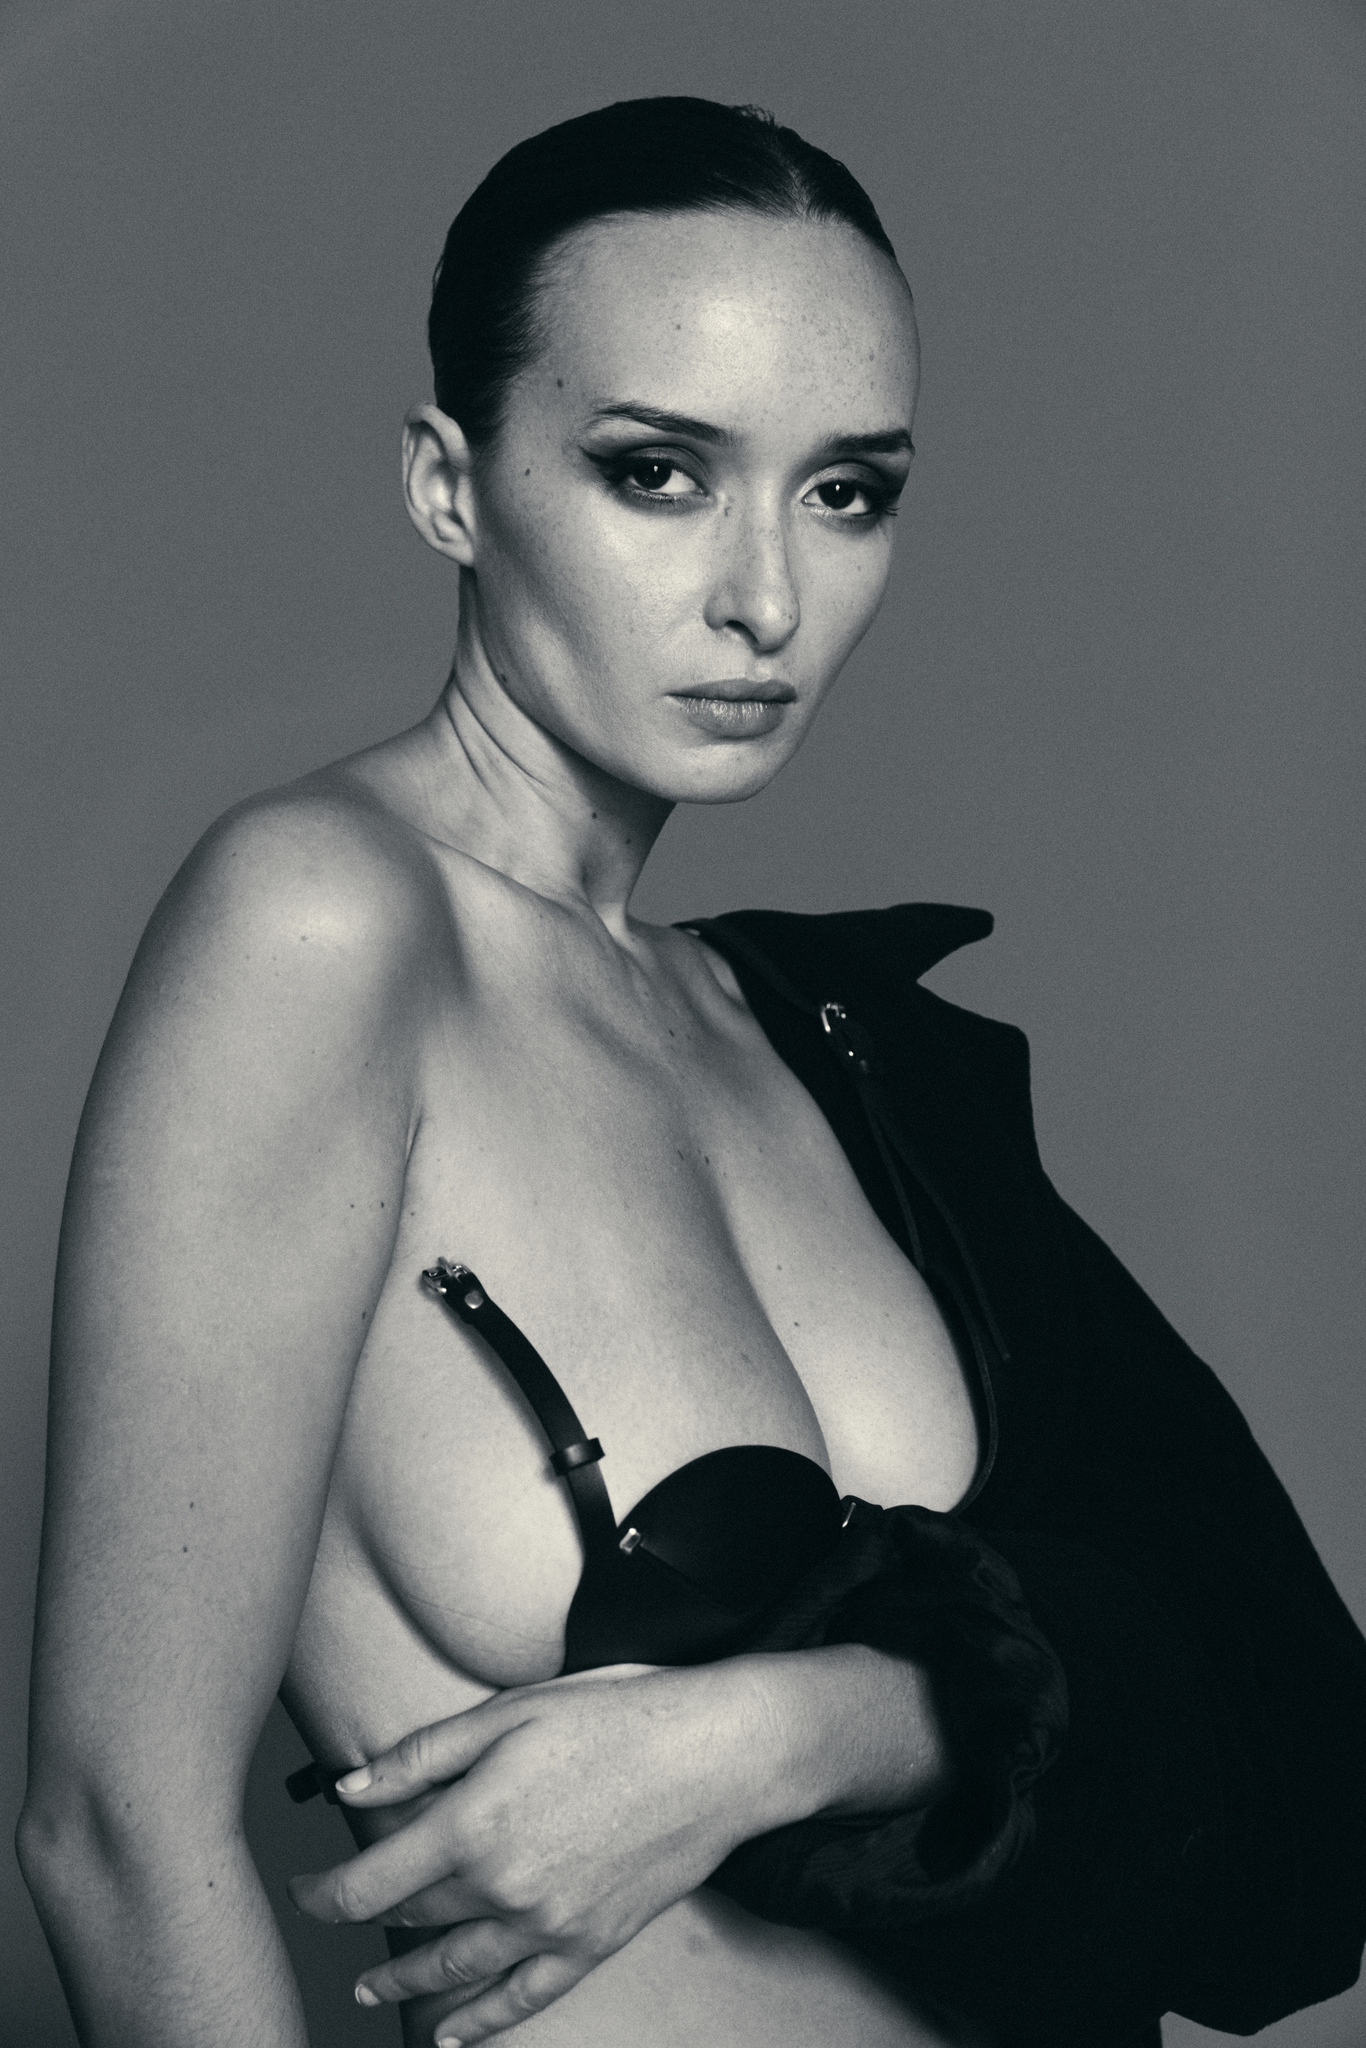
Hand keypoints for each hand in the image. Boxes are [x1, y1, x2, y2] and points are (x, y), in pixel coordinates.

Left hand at [288, 1659, 805, 2042]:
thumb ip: (424, 1756)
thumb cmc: (616, 1716)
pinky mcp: (588, 1945)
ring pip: (453, 1969)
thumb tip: (351, 1786)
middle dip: (368, 1918)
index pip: (368, 1883)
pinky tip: (450, 2036)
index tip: (301, 1889)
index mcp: (473, 1823)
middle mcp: (501, 1887)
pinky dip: (478, 2024)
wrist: (716, 1754)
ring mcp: (546, 1925)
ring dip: (404, 1982)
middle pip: (410, 1919)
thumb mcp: (510, 1712)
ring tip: (373, 1986)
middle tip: (347, 1909)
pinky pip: (520, 2000)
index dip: (321, 1893)